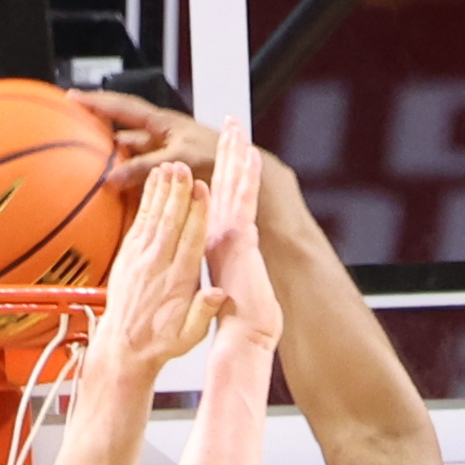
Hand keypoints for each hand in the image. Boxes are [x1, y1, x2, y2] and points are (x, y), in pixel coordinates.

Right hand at [72, 89, 221, 186]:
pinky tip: (110, 193)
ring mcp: (161, 154)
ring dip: (109, 158)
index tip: (71, 97)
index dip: (96, 101)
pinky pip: (137, 174)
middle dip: (96, 127)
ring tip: (82, 165)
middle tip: (68, 128)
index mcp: (162, 123)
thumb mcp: (179, 160)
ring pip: (127, 153)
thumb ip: (145, 168)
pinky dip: (123, 180)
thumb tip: (110, 178)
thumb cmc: (219, 161)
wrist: (244, 174)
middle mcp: (159, 136)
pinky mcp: (164, 173)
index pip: (121, 107)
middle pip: (119, 128)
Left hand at [94, 161, 221, 375]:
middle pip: (170, 223)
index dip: (197, 214)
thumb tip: (217, 294)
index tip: (202, 191)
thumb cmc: (160, 342)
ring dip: (161, 190)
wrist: (123, 350)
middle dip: (177, 193)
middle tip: (183, 166)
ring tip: (169, 165)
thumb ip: (203, 314)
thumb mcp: (189, 337)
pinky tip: (153, 181)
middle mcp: (157, 267)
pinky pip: (139, 222)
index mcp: (177, 283)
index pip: (190, 242)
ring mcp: (140, 260)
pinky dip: (146, 200)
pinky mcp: (128, 256)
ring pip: (153, 218)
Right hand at [202, 120, 280, 349]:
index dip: (219, 174)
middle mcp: (218, 236)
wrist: (241, 340)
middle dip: (224, 152)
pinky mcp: (239, 237)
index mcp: (214, 247)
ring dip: (233, 153)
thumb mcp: (227, 299)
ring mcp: (228, 235)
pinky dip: (245, 174)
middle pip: (221, 185)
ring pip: (230, 184)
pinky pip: (242, 197)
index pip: (217, 202)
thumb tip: (224, 281)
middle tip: (228, 124)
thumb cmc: (240, 327)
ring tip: (235, 126)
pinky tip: (250, 152)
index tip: (222, 152)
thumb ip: (225, 280)